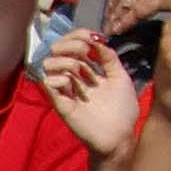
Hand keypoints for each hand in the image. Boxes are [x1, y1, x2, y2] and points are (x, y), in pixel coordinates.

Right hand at [45, 27, 144, 158]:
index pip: (74, 44)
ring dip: (65, 62)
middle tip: (84, 51)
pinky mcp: (59, 103)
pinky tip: (71, 86)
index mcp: (88, 69)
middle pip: (57, 49)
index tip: (93, 37)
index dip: (79, 36)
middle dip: (70, 44)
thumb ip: (109, 58)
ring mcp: (64, 89)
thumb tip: (97, 40)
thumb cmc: (122, 109)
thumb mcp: (121, 77)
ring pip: (48, 63)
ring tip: (79, 72)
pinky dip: (58, 79)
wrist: (120, 135)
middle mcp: (73, 76)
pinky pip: (48, 83)